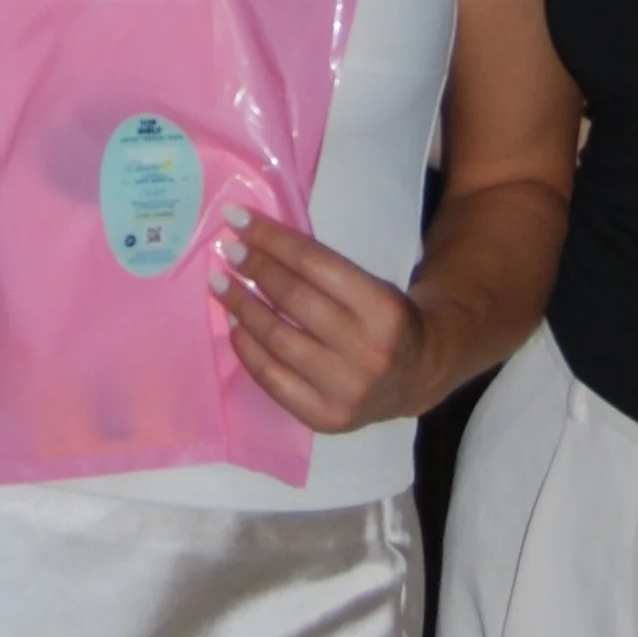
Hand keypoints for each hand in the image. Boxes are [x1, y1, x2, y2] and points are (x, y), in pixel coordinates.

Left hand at [209, 208, 427, 437]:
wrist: (416, 377)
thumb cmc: (386, 319)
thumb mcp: (371, 284)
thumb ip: (323, 268)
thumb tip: (257, 241)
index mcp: (383, 309)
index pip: (314, 264)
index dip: (271, 239)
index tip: (237, 219)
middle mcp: (366, 351)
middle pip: (294, 299)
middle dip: (255, 268)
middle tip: (227, 250)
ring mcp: (344, 390)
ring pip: (278, 340)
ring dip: (242, 307)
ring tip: (221, 285)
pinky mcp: (324, 418)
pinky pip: (272, 380)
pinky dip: (247, 349)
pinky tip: (235, 326)